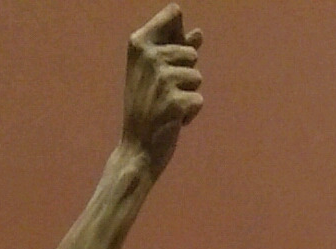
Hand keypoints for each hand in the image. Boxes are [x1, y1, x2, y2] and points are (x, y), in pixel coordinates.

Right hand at [123, 6, 202, 178]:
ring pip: (197, 77)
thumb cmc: (146, 109)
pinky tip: (172, 120)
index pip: (174, 12)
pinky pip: (198, 100)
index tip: (172, 49)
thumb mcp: (154, 75)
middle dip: (185, 76)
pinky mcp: (174, 102)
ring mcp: (161, 79)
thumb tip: (199, 33)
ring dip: (187, 96)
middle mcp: (148, 56)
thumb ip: (175, 50)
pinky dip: (190, 114)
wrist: (137, 148)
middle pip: (191, 53)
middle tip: (163, 94)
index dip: (181, 33)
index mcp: (139, 43)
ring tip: (167, 107)